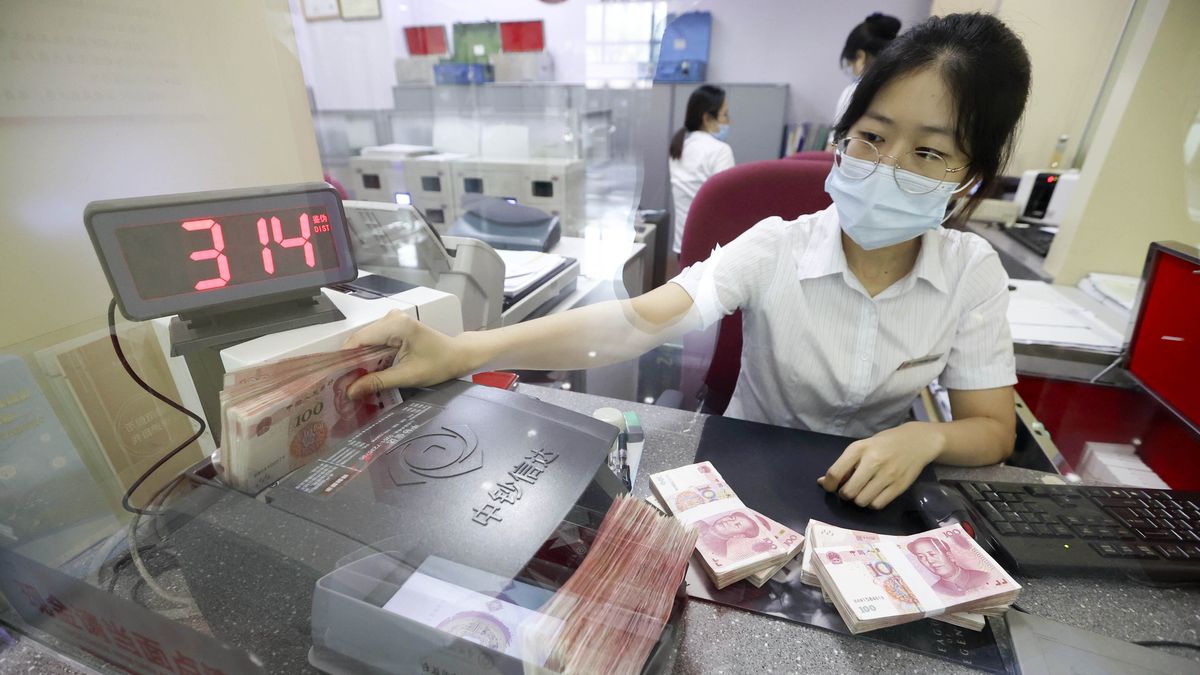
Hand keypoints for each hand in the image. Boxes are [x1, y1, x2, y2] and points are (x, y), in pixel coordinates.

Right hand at [341, 310, 467, 397]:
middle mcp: (391, 318)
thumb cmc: (439, 364)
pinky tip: (365, 372)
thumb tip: (350, 391)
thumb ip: (378, 382)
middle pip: (359, 340)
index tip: (335, 380)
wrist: (458, 355)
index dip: (344, 360)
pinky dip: (368, 356)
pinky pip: (373, 341)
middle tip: (342, 385)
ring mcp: (391, 320)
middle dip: (350, 362)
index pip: (359, 340)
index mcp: (397, 326)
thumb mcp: (408, 376)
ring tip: (351, 381)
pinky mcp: (393, 327)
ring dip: (358, 360)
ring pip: (364, 341)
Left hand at [816, 422, 943, 509]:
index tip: (830, 486)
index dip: (828, 485)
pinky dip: (871, 503)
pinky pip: (877, 505)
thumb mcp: (862, 447)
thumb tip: (822, 483)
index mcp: (859, 448)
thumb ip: (844, 464)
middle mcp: (873, 461)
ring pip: (862, 501)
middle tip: (849, 489)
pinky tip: (873, 494)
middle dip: (844, 494)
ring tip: (862, 491)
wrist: (916, 442)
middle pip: (848, 492)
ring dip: (858, 500)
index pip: (835, 473)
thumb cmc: (883, 444)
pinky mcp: (899, 486)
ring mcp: (888, 475)